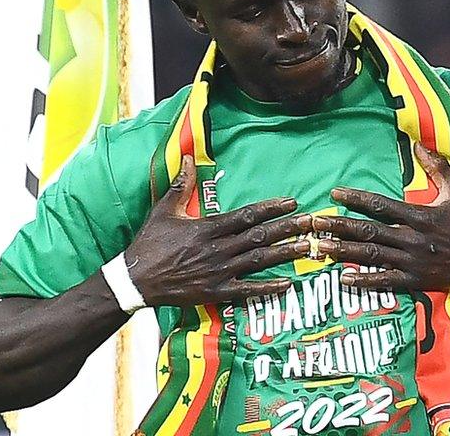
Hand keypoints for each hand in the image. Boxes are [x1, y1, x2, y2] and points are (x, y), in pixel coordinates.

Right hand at [125, 155, 312, 306]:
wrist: (136, 280)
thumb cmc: (150, 243)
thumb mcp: (163, 210)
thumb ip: (180, 185)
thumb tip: (185, 158)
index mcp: (208, 227)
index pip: (247, 215)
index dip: (272, 208)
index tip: (292, 202)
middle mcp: (218, 248)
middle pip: (260, 236)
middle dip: (289, 228)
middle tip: (312, 223)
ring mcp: (219, 271)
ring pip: (260, 260)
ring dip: (286, 254)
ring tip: (308, 247)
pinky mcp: (216, 291)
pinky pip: (247, 290)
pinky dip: (268, 287)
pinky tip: (288, 283)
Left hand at [312, 143, 449, 290]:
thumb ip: (437, 167)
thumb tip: (417, 145)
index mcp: (421, 215)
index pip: (381, 205)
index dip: (355, 199)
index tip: (334, 194)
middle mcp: (413, 238)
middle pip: (368, 231)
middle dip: (338, 226)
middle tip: (313, 224)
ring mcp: (414, 262)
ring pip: (372, 256)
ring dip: (343, 252)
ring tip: (319, 248)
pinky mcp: (418, 281)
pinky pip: (386, 282)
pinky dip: (365, 281)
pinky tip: (344, 278)